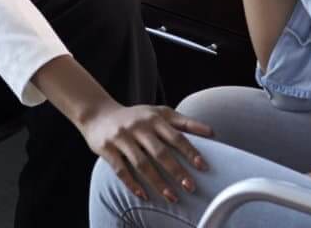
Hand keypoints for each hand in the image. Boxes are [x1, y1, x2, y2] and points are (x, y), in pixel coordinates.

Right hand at [81, 102, 215, 203]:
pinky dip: (132, 184)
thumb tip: (213, 132)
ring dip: (158, 183)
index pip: (176, 136)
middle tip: (190, 187)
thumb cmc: (136, 116)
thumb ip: (184, 122)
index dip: (189, 151)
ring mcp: (122, 138)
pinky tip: (144, 196)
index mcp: (154, 118)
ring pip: (142, 164)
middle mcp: (139, 127)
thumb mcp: (159, 113)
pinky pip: (121, 170)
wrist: (97, 113)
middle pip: (160, 152)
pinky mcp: (107, 149)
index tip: (202, 166)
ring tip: (172, 197)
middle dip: (176, 171)